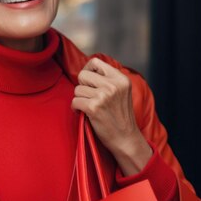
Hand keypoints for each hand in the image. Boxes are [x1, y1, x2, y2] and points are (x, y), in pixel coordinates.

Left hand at [71, 58, 151, 175]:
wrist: (126, 139)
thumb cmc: (120, 116)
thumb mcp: (121, 92)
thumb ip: (107, 79)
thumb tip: (85, 70)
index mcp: (121, 79)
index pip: (96, 62)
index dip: (87, 70)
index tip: (88, 81)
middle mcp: (113, 85)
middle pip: (83, 75)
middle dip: (82, 86)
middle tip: (89, 96)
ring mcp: (103, 96)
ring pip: (77, 89)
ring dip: (80, 99)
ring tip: (89, 106)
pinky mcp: (94, 107)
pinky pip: (74, 101)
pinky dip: (76, 108)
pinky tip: (84, 113)